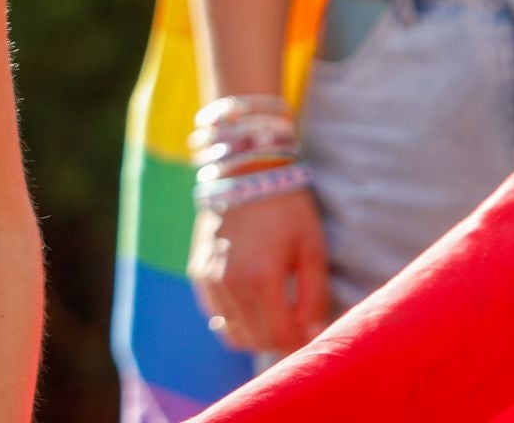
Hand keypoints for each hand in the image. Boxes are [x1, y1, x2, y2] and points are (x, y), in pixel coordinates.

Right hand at [188, 187, 329, 354]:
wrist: (245, 171)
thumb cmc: (287, 208)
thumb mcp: (312, 249)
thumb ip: (316, 297)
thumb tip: (313, 332)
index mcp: (261, 279)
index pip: (280, 336)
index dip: (299, 342)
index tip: (311, 332)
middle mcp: (230, 284)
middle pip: (256, 340)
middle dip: (280, 341)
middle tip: (296, 325)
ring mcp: (209, 279)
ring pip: (232, 334)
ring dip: (256, 335)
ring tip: (275, 317)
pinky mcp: (198, 272)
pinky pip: (215, 315)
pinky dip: (234, 320)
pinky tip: (252, 304)